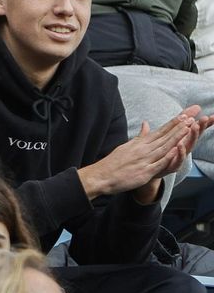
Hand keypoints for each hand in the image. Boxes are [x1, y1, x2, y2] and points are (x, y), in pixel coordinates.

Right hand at [79, 106, 204, 199]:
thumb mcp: (126, 146)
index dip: (172, 124)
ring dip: (176, 138)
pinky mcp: (144, 172)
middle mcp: (143, 150)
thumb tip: (146, 124)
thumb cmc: (113, 163)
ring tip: (188, 129)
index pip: (159, 132)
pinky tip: (176, 150)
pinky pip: (158, 163)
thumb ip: (139, 137)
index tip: (183, 116)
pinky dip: (168, 156)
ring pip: (164, 147)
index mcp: (139, 144)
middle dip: (178, 127)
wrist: (101, 176)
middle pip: (164, 137)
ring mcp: (144, 160)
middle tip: (190, 118)